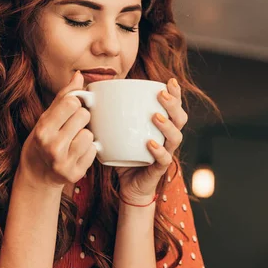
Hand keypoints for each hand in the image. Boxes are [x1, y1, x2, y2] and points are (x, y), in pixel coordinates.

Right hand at [19, 71, 97, 190]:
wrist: (37, 174)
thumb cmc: (43, 141)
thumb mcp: (46, 118)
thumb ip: (63, 97)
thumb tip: (79, 76)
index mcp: (43, 130)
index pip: (71, 103)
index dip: (75, 103)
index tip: (71, 109)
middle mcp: (52, 147)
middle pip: (84, 116)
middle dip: (81, 119)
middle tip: (71, 128)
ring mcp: (64, 162)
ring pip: (89, 135)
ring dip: (85, 136)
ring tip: (74, 141)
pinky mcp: (75, 174)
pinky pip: (93, 151)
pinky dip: (88, 150)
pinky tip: (77, 153)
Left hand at [115, 78, 187, 204]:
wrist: (128, 186)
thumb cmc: (124, 155)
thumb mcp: (115, 133)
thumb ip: (106, 116)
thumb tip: (87, 95)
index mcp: (160, 127)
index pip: (173, 107)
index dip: (175, 93)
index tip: (170, 80)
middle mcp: (167, 138)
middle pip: (180, 119)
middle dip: (173, 104)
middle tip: (162, 94)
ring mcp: (165, 153)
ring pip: (175, 137)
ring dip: (167, 125)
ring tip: (156, 116)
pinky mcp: (158, 169)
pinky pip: (163, 159)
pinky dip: (158, 151)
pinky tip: (150, 144)